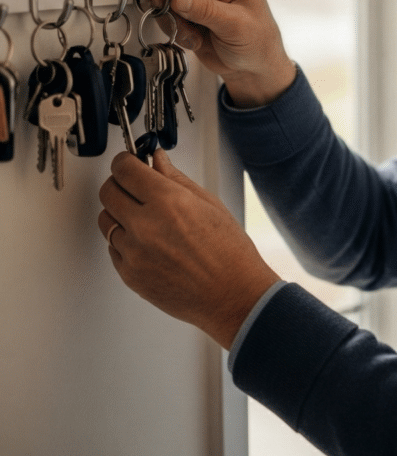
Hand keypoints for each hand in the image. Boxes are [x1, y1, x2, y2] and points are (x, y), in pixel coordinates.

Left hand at [98, 150, 279, 349]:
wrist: (231, 294)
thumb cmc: (229, 252)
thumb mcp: (209, 204)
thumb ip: (176, 179)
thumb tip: (157, 160)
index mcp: (168, 202)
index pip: (124, 169)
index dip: (125, 161)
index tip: (128, 161)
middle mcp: (145, 226)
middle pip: (108, 192)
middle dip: (118, 183)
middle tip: (133, 185)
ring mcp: (134, 252)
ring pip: (105, 221)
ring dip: (119, 213)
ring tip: (144, 217)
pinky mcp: (129, 275)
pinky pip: (113, 248)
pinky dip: (124, 240)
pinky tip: (148, 241)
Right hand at [151, 0, 295, 106]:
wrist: (252, 68)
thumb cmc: (259, 43)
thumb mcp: (236, 26)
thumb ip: (207, 10)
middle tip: (176, 18)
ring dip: (174, 18)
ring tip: (194, 35)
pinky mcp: (189, 9)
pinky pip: (167, 12)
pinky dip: (175, 27)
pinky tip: (194, 38)